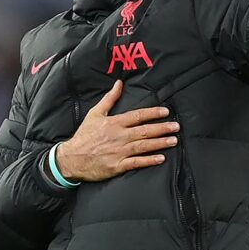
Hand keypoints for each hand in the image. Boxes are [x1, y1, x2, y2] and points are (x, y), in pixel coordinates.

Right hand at [55, 80, 179, 181]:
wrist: (72, 158)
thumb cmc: (84, 135)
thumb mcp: (95, 113)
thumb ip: (110, 98)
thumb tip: (119, 83)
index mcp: (114, 123)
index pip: (138, 116)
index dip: (153, 113)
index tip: (166, 112)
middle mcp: (119, 136)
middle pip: (144, 131)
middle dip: (162, 128)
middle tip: (176, 126)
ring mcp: (119, 152)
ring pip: (143, 146)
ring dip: (160, 143)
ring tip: (173, 140)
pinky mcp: (117, 166)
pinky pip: (136, 163)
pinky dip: (149, 160)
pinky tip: (161, 158)